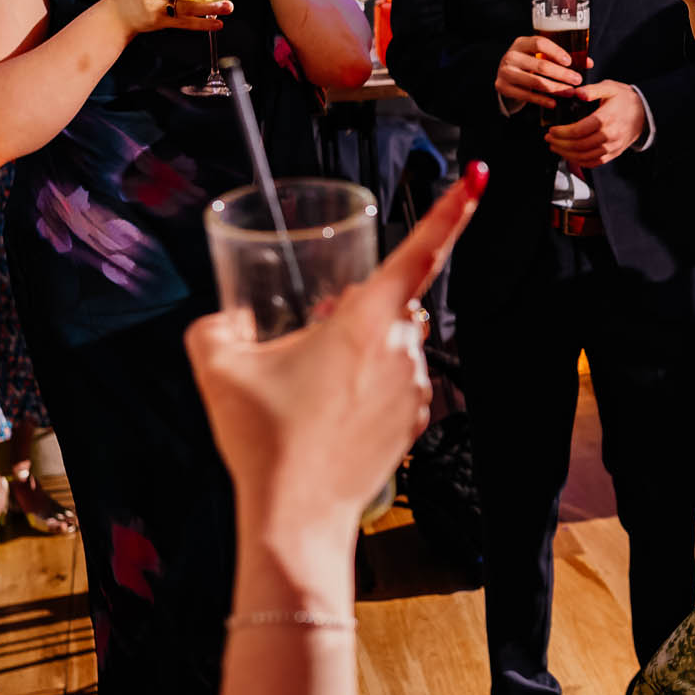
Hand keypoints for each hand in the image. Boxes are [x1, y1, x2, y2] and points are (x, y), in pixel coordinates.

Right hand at [186, 162, 486, 537]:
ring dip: (360, 351)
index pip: (422, 248)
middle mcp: (404, 346)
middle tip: (307, 341)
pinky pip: (398, 383)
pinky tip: (329, 416)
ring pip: (394, 344)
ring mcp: (416, 387)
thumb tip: (225, 320)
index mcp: (368, 318)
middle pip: (390, 302)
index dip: (453, 207)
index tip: (478, 175)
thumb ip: (216, 327)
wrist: (295, 519)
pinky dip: (368, 387)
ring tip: (311, 390)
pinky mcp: (417, 422)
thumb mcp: (218, 367)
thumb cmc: (265, 441)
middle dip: (354, 310)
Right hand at [495, 34, 582, 109]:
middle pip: (541, 65)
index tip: (570, 62)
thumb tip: (588, 63)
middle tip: (577, 80)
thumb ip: (562, 57)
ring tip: (570, 92)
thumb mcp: (540, 55)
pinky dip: (542, 100)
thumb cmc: (529, 63)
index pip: (540, 43)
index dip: (556, 52)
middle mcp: (511, 56)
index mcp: (521, 43)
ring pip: (535, 82)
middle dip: (562, 74)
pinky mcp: (503, 87)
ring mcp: (505, 72)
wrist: (506, 75)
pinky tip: (554, 102)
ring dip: (556, 88)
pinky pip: (526, 96)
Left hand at [546, 80, 646, 166]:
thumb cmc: (625, 99)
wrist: (645, 113)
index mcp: (606, 118)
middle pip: (579, 146)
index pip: (579, 130)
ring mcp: (612, 147)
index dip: (562, 132)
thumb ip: (592, 89)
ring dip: (566, 154)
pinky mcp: (614, 153)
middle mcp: (610, 135)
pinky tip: (570, 156)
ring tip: (555, 147)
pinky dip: (579, 162)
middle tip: (549, 139)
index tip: (552, 130)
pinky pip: (594, 162)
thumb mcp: (610, 87)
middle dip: (560, 143)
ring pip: (585, 157)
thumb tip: (577, 92)